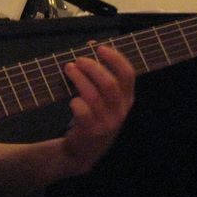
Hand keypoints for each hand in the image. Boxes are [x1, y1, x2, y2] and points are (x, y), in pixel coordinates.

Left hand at [60, 45, 134, 175]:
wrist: (83, 152)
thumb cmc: (93, 117)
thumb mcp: (103, 99)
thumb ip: (100, 73)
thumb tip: (91, 44)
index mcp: (127, 99)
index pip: (128, 74)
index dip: (115, 58)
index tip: (100, 48)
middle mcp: (120, 111)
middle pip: (109, 83)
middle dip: (92, 67)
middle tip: (78, 60)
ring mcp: (107, 123)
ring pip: (94, 95)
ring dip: (79, 79)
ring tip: (68, 69)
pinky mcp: (92, 132)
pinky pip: (83, 112)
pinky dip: (75, 102)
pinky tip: (71, 99)